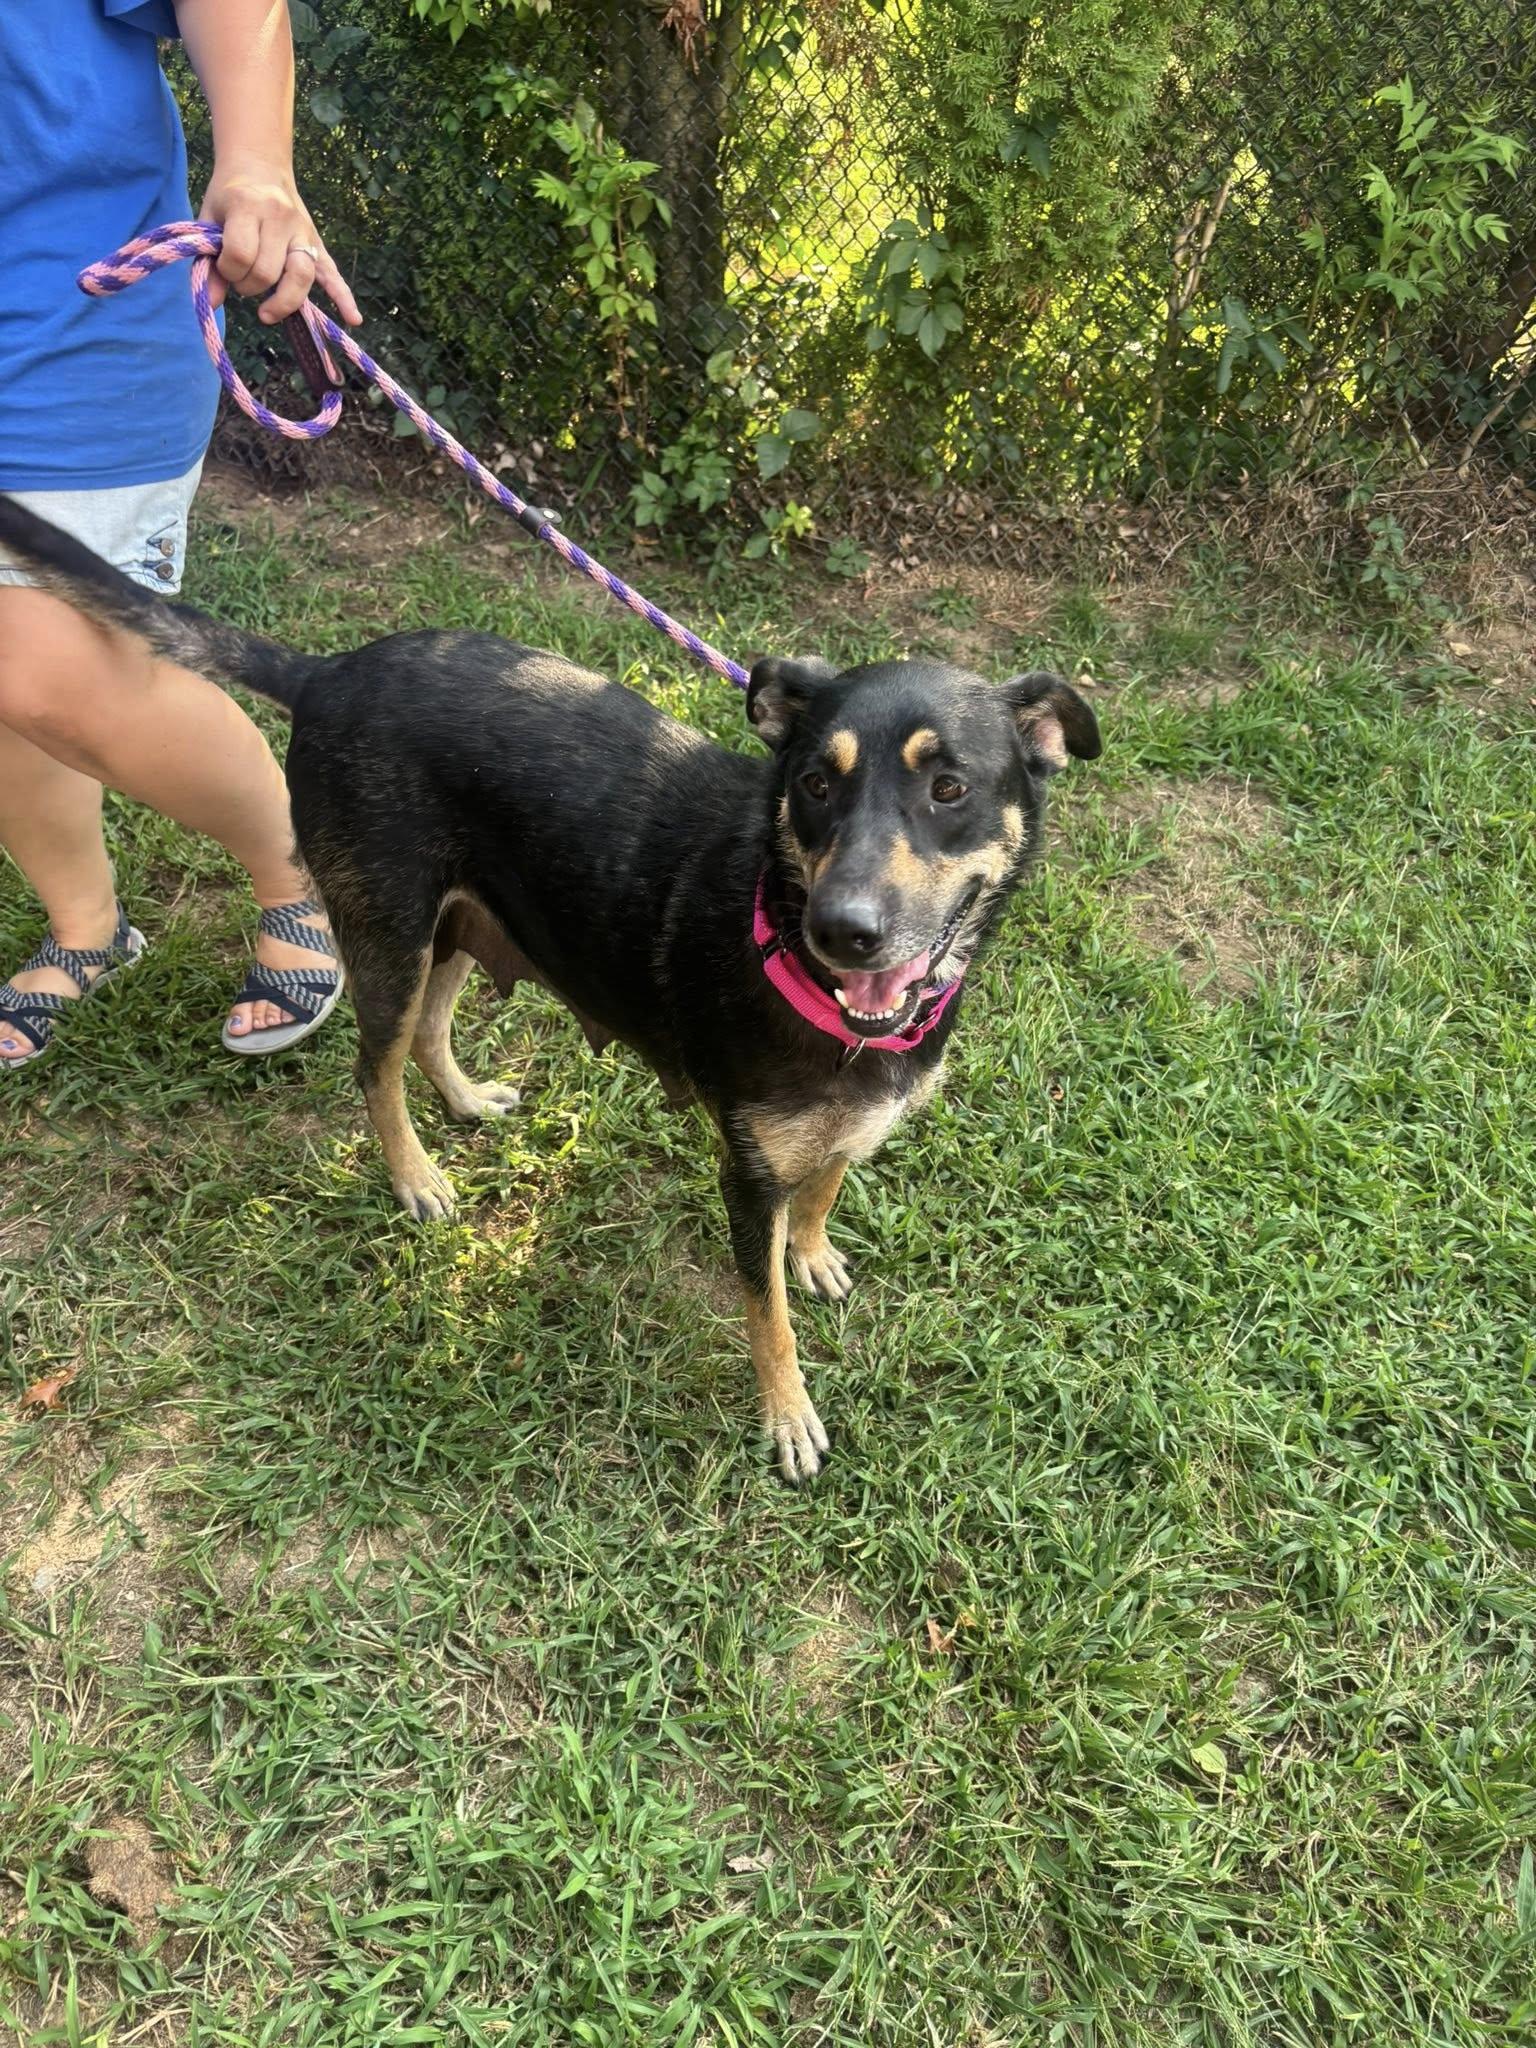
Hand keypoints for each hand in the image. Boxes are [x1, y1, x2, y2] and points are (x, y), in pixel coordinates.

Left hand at [199, 158, 361, 325]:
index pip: (240, 254)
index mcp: (248, 206)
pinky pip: (332, 273)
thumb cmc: (230, 196)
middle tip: (241, 278)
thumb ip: (208, 260)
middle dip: (249, 286)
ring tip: (267, 312)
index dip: (227, 270)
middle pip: (267, 272)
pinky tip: (352, 319)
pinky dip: (343, 297)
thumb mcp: (209, 219)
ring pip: (299, 277)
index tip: (222, 267)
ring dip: (282, 301)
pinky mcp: (317, 243)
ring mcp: (302, 231)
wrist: (259, 166)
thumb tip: (212, 302)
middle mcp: (280, 219)